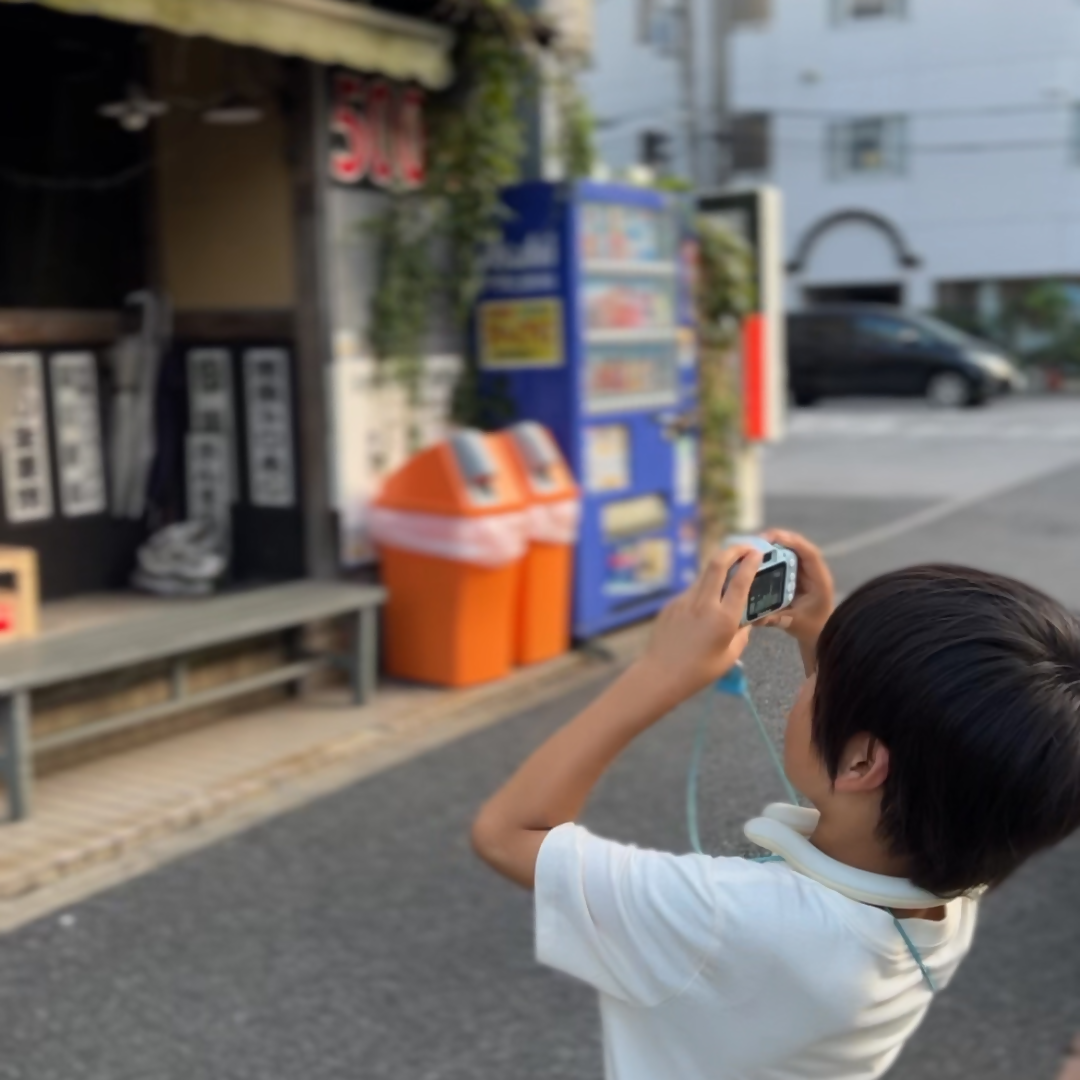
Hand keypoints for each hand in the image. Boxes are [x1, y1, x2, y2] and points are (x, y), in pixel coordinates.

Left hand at [636, 545, 762, 703]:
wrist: (660, 674)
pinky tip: (704, 604)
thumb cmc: (699, 671)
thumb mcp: (730, 656)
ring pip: (703, 576)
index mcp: (723, 618)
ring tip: (728, 571)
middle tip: (745, 546)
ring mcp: (684, 601)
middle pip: (717, 564)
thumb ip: (741, 634)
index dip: (750, 563)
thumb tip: (744, 620)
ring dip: (718, 569)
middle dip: (733, 550)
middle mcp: (704, 604)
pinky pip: (691, 592)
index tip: (757, 553)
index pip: (741, 582)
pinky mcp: (671, 604)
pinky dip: (703, 590)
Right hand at [756, 528, 834, 649]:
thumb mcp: (794, 624)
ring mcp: (804, 571)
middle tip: (757, 539)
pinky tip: (757, 554)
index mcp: (819, 580)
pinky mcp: (795, 573)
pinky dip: (772, 553)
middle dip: (779, 538)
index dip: (793, 542)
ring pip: (791, 549)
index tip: (773, 538)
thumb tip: (756, 618)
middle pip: (798, 546)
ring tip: (754, 544)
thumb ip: (777, 620)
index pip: (810, 554)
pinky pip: (785, 558)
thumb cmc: (811, 627)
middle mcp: (813, 571)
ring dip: (774, 544)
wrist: (819, 632)